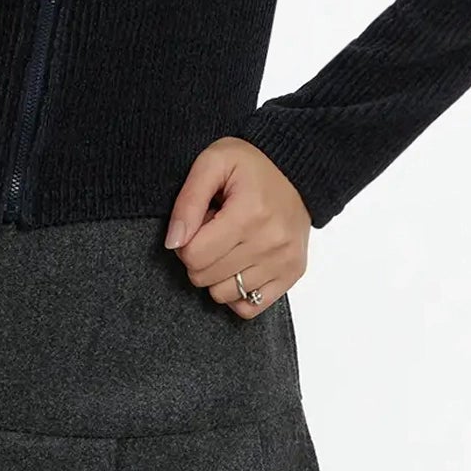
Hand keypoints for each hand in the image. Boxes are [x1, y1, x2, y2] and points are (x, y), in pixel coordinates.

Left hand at [164, 137, 309, 317]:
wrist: (296, 169)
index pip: (194, 256)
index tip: (198, 223)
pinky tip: (239, 266)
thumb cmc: (251, 164)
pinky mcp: (292, 273)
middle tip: (213, 230)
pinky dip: (237, 292)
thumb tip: (174, 243)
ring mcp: (284, 261)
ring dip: (217, 274)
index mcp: (249, 213)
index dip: (184, 242)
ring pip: (224, 295)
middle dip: (198, 257)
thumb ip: (187, 202)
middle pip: (205, 278)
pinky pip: (251, 307)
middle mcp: (271, 242)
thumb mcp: (211, 164)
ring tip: (229, 243)